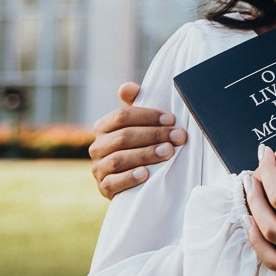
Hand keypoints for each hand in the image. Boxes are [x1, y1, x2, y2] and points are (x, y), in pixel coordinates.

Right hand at [89, 82, 186, 198]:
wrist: (132, 180)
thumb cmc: (139, 144)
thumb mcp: (139, 124)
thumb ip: (135, 103)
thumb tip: (127, 87)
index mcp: (104, 126)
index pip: (122, 116)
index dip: (148, 116)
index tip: (171, 119)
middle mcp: (97, 146)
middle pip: (124, 137)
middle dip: (154, 135)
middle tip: (178, 136)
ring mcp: (98, 167)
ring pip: (118, 159)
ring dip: (146, 154)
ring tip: (168, 152)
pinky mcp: (102, 187)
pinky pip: (112, 183)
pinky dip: (129, 178)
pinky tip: (145, 174)